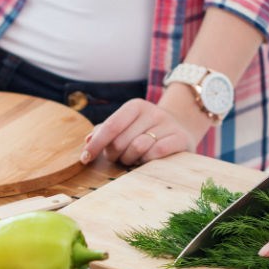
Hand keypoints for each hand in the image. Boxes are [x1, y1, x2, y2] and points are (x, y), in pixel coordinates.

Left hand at [80, 99, 199, 165]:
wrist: (183, 128)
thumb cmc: (147, 131)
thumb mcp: (127, 126)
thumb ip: (106, 132)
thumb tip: (88, 140)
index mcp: (136, 106)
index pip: (111, 126)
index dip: (96, 144)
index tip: (85, 159)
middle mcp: (152, 111)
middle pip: (121, 140)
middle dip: (114, 155)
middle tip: (119, 159)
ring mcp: (168, 124)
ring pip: (138, 147)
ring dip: (130, 160)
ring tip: (133, 160)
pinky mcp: (180, 138)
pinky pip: (156, 153)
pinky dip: (147, 161)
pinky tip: (146, 162)